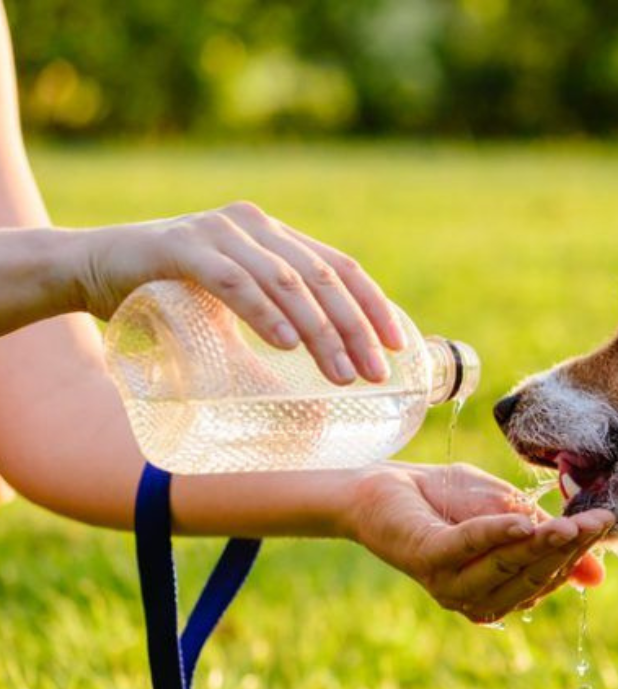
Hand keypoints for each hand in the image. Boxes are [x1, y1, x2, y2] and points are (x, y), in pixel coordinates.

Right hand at [73, 202, 404, 383]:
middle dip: (355, 330)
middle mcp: (255, 227)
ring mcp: (218, 232)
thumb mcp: (231, 317)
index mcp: (275, 237)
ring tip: (341, 374)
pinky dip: (264, 313)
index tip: (397, 348)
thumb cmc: (165, 299)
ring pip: (287, 282)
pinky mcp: (181, 248)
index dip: (374, 306)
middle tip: (374, 375)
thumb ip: (273, 333)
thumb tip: (317, 398)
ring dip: (320, 331)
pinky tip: (287, 345)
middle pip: (323, 277)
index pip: (340, 267)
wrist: (86, 270)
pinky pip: (233, 281)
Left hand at [353, 462, 614, 623]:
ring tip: (569, 525)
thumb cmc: (446, 498)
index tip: (605, 522)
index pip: (547, 577)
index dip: (577, 552)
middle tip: (597, 521)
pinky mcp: (426, 556)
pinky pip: (467, 547)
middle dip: (567, 549)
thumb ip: (545, 539)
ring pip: (505, 566)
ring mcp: (448, 581)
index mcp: (496, 590)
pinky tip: (522, 522)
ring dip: (539, 545)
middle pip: (531, 576)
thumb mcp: (507, 512)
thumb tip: (598, 577)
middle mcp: (473, 597)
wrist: (384, 484)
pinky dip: (496, 534)